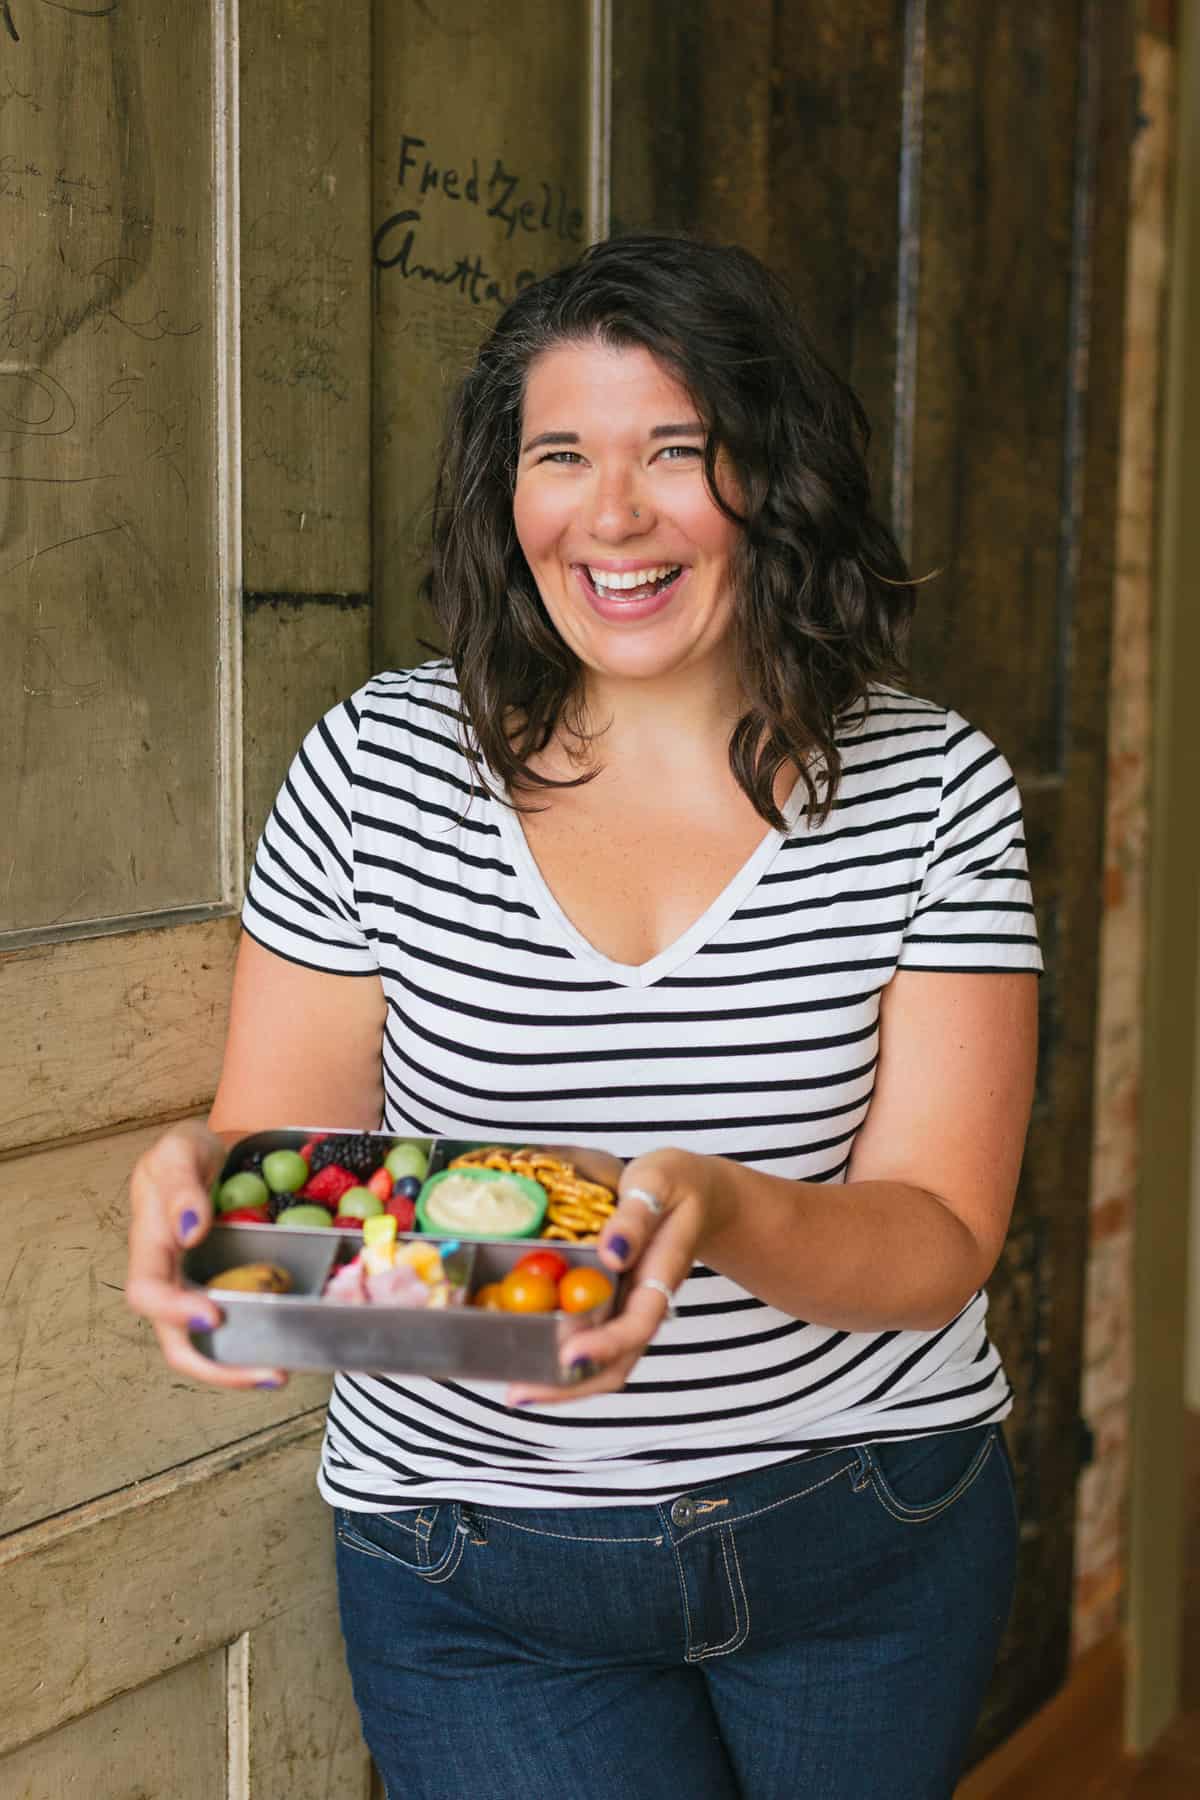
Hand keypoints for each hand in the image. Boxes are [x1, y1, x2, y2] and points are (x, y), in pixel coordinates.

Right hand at [125, 1120, 286, 1390]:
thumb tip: (190, 1228)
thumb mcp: (181, 1149)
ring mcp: (204, 1288)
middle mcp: (174, 1278)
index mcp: (151, 1245)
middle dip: (217, 1367)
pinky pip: (244, 1321)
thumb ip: (180, 1185)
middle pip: (179, 1340)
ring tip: (282, 1374)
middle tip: (267, 1373)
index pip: (148, 1291)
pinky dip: (267, 1338)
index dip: (173, 1310)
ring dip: (244, 1366)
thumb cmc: (194, 1151)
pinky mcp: (234, 1289)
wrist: (226, 1149)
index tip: (211, 1315)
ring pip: (212, 1343)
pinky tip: (296, 1343)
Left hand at [506, 1148, 722, 1407]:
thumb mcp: (657, 1182)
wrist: (697, 1193)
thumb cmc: (675, 1184)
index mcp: (661, 1275)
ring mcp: (630, 1310)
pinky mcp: (615, 1307)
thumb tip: (610, 1254)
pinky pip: (592, 1341)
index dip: (606, 1345)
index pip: (638, 1324)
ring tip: (515, 1390)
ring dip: (562, 1382)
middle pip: (617, 1363)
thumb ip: (635, 1217)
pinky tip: (526, 1358)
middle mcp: (646, 1303)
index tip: (569, 1356)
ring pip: (603, 1363)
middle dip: (571, 1385)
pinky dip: (561, 1358)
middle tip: (520, 1393)